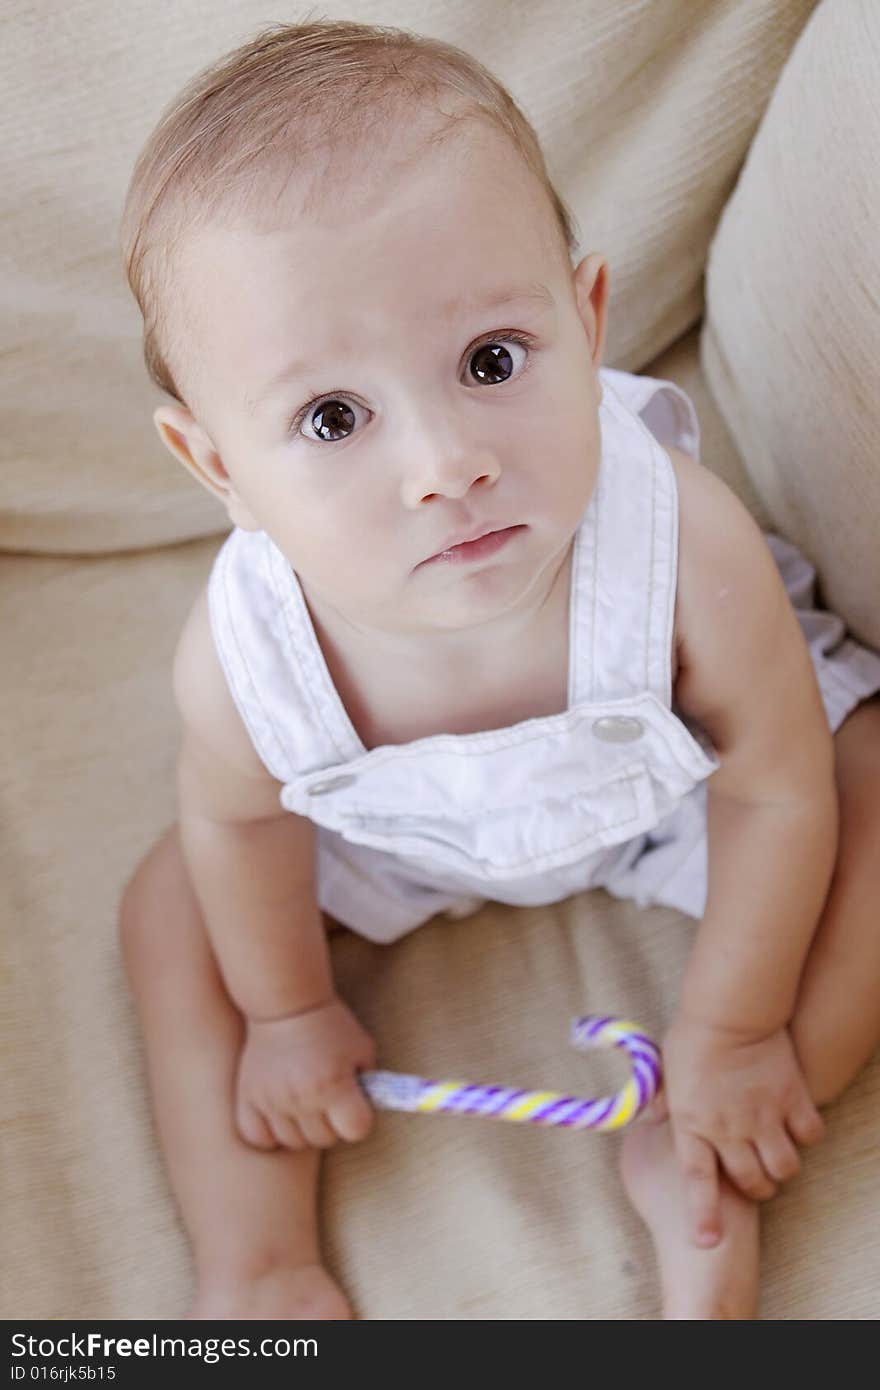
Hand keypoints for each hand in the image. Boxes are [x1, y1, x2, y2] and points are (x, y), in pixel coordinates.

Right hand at [235, 995, 376, 1150]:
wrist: (286, 1005)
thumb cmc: (330, 1025)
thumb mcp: (362, 1048)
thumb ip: (370, 1083)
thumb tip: (367, 1112)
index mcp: (334, 1085)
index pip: (356, 1130)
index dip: (359, 1119)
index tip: (353, 1104)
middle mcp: (302, 1097)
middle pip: (324, 1139)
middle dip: (331, 1124)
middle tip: (328, 1101)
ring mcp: (272, 1100)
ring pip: (292, 1143)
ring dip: (302, 1130)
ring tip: (304, 1105)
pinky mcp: (248, 1098)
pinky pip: (257, 1138)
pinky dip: (268, 1134)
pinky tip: (278, 1116)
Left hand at [659, 1015, 824, 1246]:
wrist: (730, 1010)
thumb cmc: (692, 1037)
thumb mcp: (667, 1073)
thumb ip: (661, 1102)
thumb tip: (649, 1120)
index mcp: (692, 1123)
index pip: (698, 1181)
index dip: (703, 1215)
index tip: (707, 1242)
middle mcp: (729, 1128)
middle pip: (750, 1181)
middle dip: (755, 1188)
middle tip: (755, 1178)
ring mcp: (764, 1115)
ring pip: (784, 1167)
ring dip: (781, 1168)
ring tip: (776, 1155)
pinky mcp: (792, 1098)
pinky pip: (809, 1134)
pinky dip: (806, 1136)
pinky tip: (797, 1125)